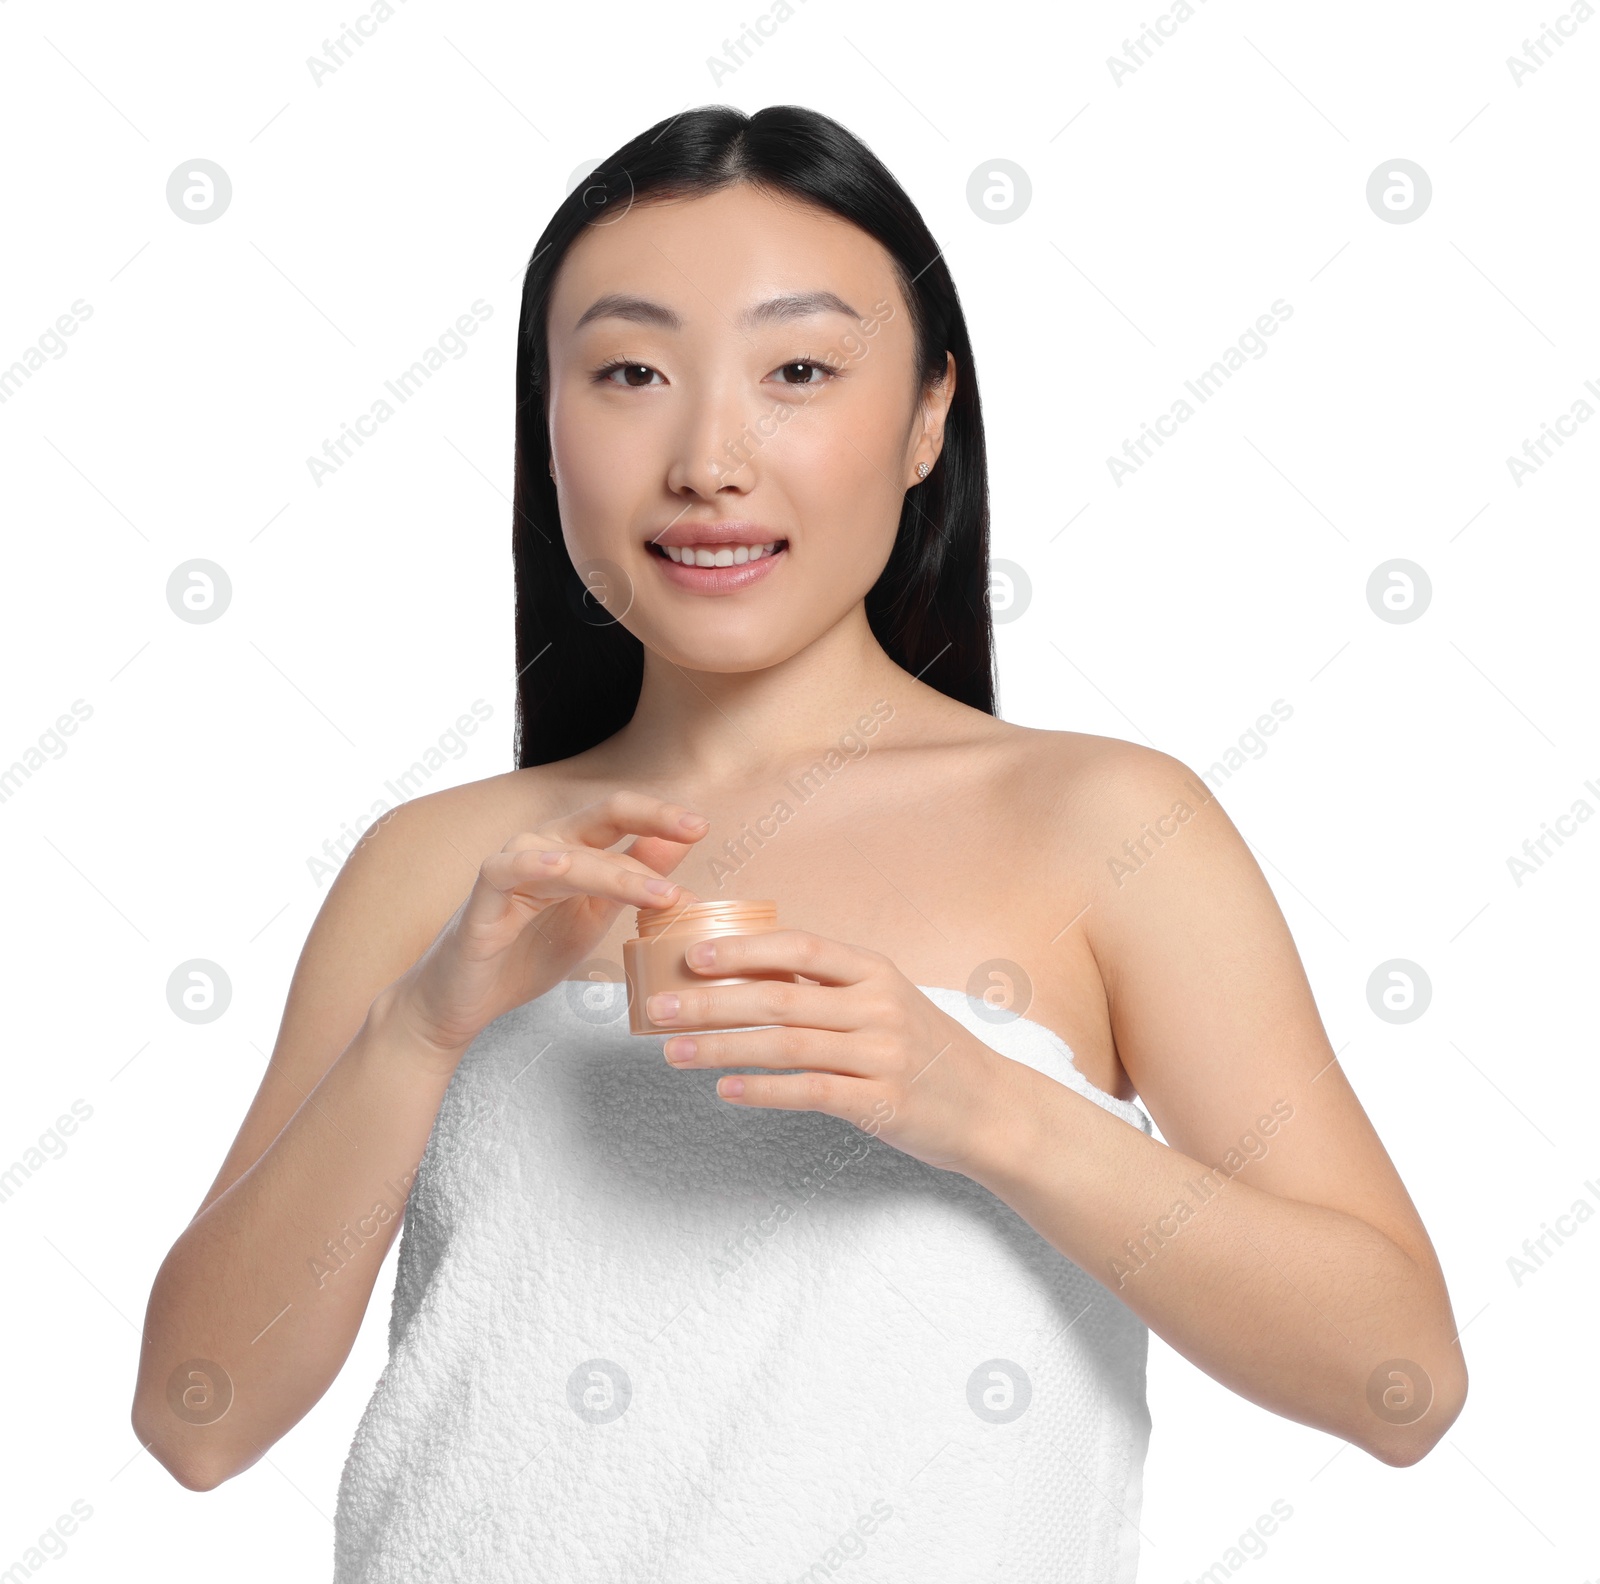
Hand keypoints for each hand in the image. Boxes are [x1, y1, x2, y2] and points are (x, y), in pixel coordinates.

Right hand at [383, 792, 708, 1065]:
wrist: (462, 1003)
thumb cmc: (525, 955)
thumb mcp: (592, 918)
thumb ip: (629, 883)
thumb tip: (675, 848)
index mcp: (570, 850)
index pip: (620, 818)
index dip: (660, 818)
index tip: (701, 827)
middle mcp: (541, 847)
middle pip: (600, 815)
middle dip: (650, 817)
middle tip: (695, 829)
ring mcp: (509, 868)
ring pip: (570, 853)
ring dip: (618, 872)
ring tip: (662, 895)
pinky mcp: (482, 899)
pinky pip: (507, 870)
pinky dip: (536, 865)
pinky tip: (565, 869)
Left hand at [646, 931, 1022, 1176]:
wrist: (995, 1109)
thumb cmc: (929, 1053)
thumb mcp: (888, 1002)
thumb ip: (829, 989)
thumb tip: (749, 976)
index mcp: (875, 972)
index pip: (800, 947)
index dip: (742, 949)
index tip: (692, 955)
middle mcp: (878, 1006)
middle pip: (779, 998)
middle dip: (710, 1001)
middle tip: (658, 1007)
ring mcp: (883, 1054)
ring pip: (785, 1045)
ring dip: (721, 1047)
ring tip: (673, 1052)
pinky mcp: (883, 1102)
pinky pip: (810, 1092)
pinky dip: (763, 1090)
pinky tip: (726, 1090)